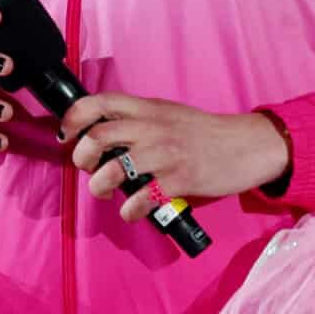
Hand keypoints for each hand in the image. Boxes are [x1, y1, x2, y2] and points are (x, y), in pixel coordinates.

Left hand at [58, 93, 290, 220]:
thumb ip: (138, 121)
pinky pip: (143, 198)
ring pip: (115, 169)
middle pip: (99, 135)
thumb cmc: (205, 133)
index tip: (67, 136)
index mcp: (147, 109)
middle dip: (82, 156)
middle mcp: (153, 127)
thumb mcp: (168, 114)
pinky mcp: (181, 179)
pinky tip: (132, 211)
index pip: (100, 102)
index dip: (74, 117)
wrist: (247, 145)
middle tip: (87, 168)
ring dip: (100, 185)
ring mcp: (167, 154)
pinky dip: (130, 210)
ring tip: (104, 192)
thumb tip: (103, 138)